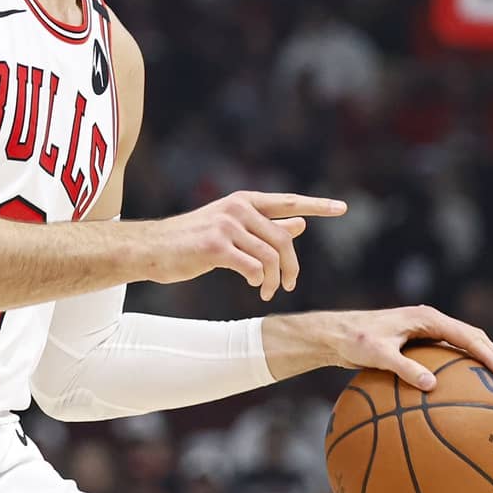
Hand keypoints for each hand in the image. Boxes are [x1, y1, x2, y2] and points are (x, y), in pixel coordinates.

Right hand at [144, 191, 346, 301]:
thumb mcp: (229, 230)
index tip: (342, 208)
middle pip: (282, 238)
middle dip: (291, 266)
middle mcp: (237, 208)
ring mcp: (226, 226)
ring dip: (274, 279)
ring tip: (268, 291)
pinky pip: (252, 267)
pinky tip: (254, 287)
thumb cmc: (188, 241)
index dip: (317, 205)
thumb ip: (264, 227)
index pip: (287, 202)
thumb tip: (300, 224)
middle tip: (289, 285)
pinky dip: (258, 281)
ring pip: (270, 255)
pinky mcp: (215, 247)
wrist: (150, 249)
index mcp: (242, 201)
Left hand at [277, 306, 492, 390]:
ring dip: (484, 363)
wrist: (334, 334)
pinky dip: (463, 370)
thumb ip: (403, 368)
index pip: (468, 337)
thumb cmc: (352, 340)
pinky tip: (468, 393)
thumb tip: (431, 386)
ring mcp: (426, 332)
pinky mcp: (420, 344)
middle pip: (474, 338)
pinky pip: (448, 356)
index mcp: (427, 318)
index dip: (490, 356)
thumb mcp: (376, 354)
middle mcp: (431, 322)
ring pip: (465, 346)